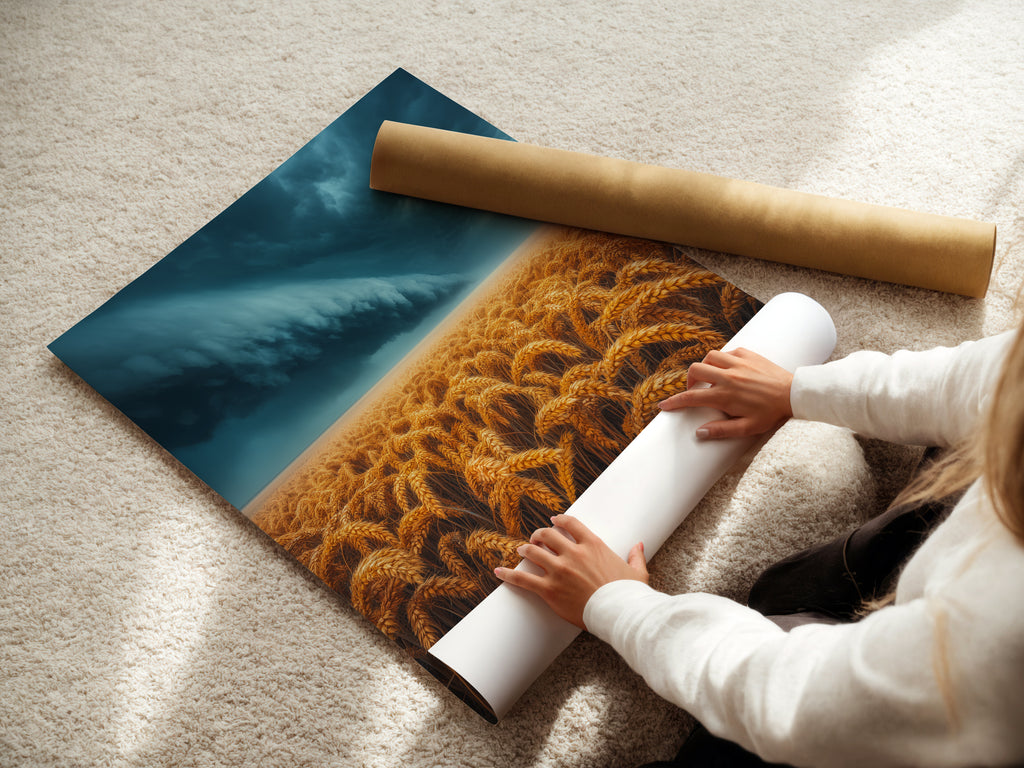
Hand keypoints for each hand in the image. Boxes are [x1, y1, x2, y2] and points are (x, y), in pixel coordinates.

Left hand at [494, 515, 647, 629]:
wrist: (620, 613)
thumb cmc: (629, 594)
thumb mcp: (637, 572)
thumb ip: (635, 556)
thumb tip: (639, 545)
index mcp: (593, 545)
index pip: (570, 524)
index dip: (559, 520)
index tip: (553, 521)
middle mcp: (573, 553)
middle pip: (547, 535)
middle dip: (539, 535)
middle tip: (535, 539)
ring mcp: (559, 570)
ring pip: (533, 552)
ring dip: (525, 549)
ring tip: (520, 550)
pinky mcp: (549, 589)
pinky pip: (523, 579)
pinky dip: (509, 574)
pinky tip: (498, 571)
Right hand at [658, 347, 792, 439]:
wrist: (794, 394)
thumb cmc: (771, 413)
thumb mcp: (748, 428)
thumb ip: (722, 430)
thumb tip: (699, 432)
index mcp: (725, 395)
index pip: (691, 398)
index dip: (674, 402)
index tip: (664, 406)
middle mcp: (728, 376)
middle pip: (695, 370)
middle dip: (689, 381)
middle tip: (695, 390)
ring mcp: (738, 363)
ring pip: (709, 357)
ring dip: (705, 367)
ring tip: (711, 378)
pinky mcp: (748, 354)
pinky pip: (727, 352)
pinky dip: (723, 359)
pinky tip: (728, 369)